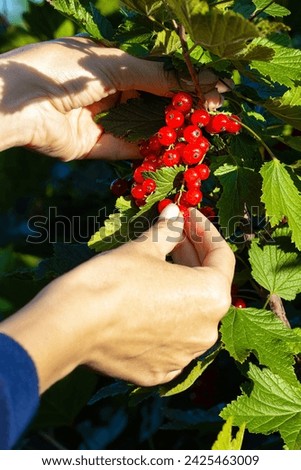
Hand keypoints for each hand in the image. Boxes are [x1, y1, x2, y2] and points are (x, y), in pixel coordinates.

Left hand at [0, 37, 232, 160]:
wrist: (20, 102)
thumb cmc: (63, 70)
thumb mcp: (113, 65)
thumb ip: (154, 76)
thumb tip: (193, 81)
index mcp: (111, 65)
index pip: (158, 75)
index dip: (185, 84)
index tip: (215, 91)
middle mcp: (110, 93)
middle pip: (154, 104)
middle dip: (182, 111)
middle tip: (212, 118)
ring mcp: (103, 121)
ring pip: (144, 128)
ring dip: (170, 133)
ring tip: (198, 138)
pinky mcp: (95, 147)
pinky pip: (129, 150)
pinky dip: (150, 152)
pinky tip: (173, 152)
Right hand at [0, 205, 234, 391]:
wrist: (74, 324)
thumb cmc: (115, 279)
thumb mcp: (144, 248)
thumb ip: (168, 231)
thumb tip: (174, 214)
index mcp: (212, 297)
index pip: (222, 256)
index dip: (205, 230)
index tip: (189, 216)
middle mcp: (207, 331)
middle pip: (208, 287)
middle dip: (193, 256)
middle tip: (174, 235)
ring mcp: (183, 356)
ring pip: (191, 315)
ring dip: (180, 289)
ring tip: (159, 266)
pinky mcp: (159, 371)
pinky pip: (170, 339)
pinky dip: (165, 318)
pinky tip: (147, 301)